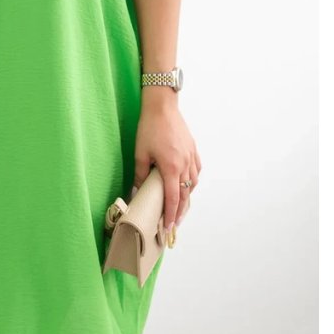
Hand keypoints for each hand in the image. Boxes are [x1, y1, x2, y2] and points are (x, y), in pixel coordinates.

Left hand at [133, 96, 200, 234]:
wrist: (162, 106)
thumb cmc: (149, 127)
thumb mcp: (140, 153)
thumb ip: (140, 174)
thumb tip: (137, 191)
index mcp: (170, 167)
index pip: (173, 199)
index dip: (170, 215)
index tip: (168, 227)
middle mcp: (184, 165)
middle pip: (185, 195)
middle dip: (180, 213)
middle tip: (174, 225)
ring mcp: (191, 157)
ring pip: (193, 184)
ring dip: (187, 199)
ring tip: (180, 209)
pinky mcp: (193, 150)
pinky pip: (196, 171)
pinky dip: (192, 182)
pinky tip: (187, 185)